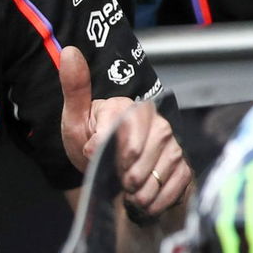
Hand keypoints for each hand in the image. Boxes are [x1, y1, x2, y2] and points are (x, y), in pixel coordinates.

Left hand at [58, 46, 191, 216]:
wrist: (104, 171)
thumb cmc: (89, 141)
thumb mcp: (74, 118)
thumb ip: (74, 89)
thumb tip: (70, 52)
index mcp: (126, 106)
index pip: (123, 126)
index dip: (105, 147)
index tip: (92, 154)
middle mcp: (154, 122)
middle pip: (145, 150)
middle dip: (125, 170)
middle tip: (112, 178)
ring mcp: (172, 144)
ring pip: (163, 168)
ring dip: (141, 188)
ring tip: (126, 191)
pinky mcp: (182, 166)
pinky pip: (177, 184)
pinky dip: (158, 199)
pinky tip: (144, 201)